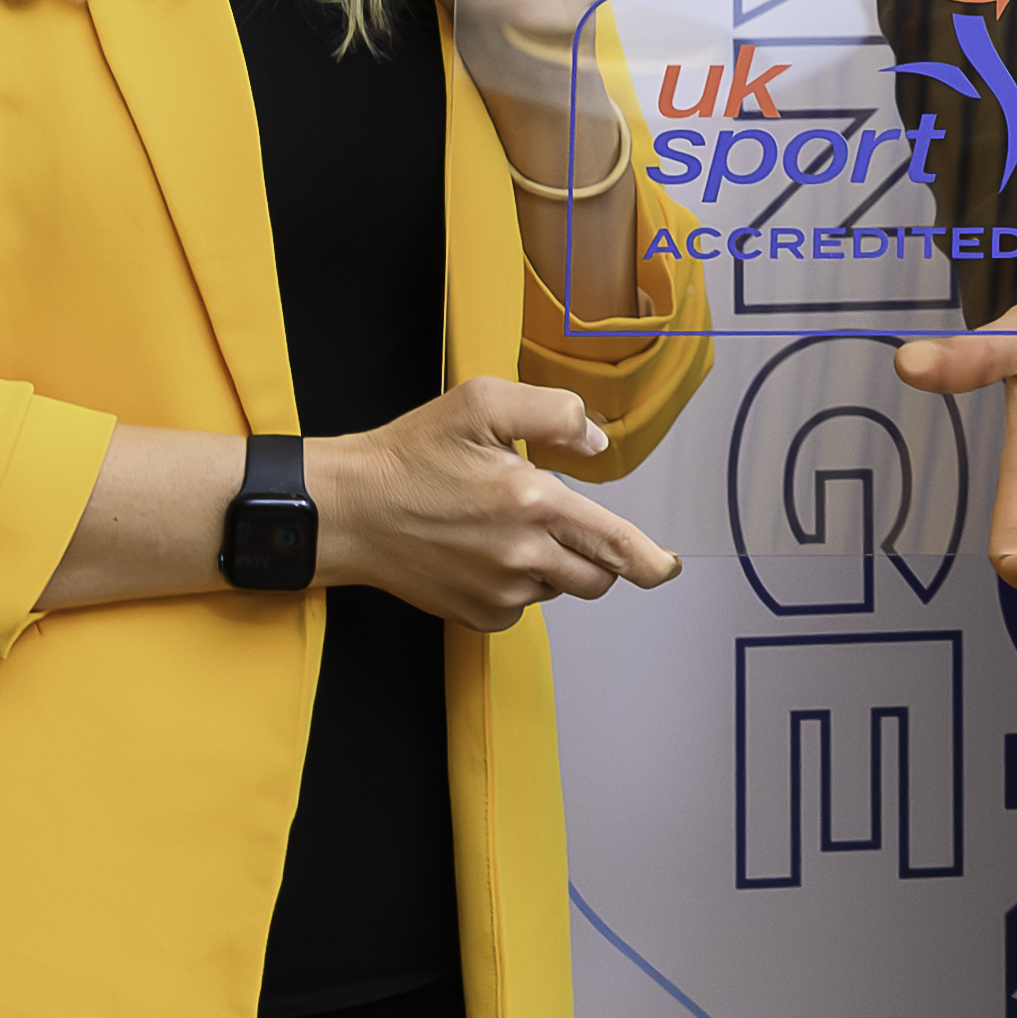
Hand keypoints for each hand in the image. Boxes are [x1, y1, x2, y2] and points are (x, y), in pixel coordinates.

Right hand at [314, 377, 683, 633]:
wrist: (348, 510)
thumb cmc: (411, 454)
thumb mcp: (482, 403)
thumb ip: (553, 413)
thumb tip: (595, 443)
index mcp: (533, 504)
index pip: (615, 544)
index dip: (651, 560)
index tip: (668, 566)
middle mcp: (522, 557)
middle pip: (596, 577)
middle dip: (596, 555)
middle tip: (558, 521)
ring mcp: (498, 593)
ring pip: (557, 588)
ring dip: (551, 564)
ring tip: (502, 527)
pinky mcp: (475, 614)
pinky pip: (520, 605)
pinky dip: (516, 582)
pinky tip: (481, 552)